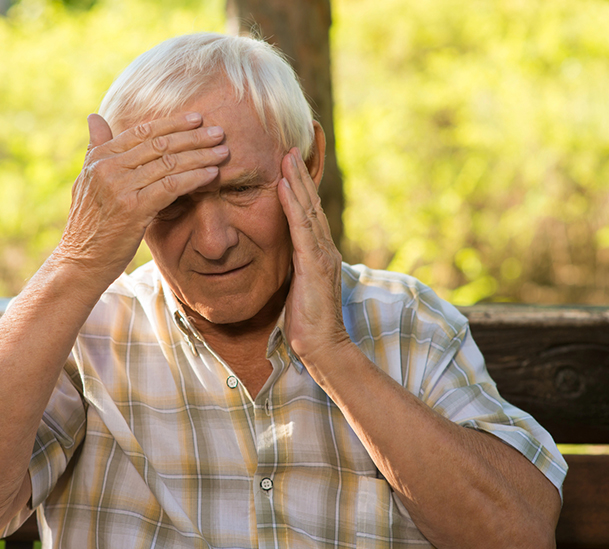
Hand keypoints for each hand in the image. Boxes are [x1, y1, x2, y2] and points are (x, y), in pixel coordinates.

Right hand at [55, 112, 227, 285]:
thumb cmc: (89, 224)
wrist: (80, 262)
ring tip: (222, 152)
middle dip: (193, 137)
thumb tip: (95, 116)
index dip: (172, 124)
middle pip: (159, 145)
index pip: (142, 132)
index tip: (196, 119)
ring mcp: (120, 188)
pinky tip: (212, 174)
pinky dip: (194, 178)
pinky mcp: (134, 209)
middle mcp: (108, 168)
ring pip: (169, 164)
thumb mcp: (86, 181)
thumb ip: (96, 148)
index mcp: (99, 158)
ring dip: (200, 156)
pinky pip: (171, 186)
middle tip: (218, 132)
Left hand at [277, 147, 348, 364]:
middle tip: (293, 142)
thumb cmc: (307, 322)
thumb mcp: (297, 287)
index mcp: (319, 251)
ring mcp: (322, 254)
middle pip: (312, 201)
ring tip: (286, 153)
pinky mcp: (314, 264)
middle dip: (302, 170)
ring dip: (296, 179)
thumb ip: (294, 267)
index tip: (294, 158)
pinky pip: (301, 227)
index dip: (303, 183)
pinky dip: (293, 203)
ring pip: (308, 208)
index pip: (310, 210)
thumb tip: (283, 255)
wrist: (322, 346)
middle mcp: (324, 247)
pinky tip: (283, 184)